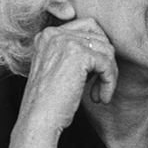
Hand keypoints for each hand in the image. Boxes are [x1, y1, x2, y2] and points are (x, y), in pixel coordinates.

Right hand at [7, 18, 116, 147]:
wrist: (38, 120)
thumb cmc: (49, 102)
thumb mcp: (58, 68)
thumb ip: (75, 53)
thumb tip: (107, 48)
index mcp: (47, 35)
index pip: (88, 27)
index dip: (98, 51)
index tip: (94, 73)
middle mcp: (54, 33)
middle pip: (100, 38)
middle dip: (105, 64)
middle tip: (98, 87)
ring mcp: (66, 42)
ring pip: (107, 51)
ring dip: (109, 75)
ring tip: (99, 94)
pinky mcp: (79, 55)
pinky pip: (108, 64)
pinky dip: (109, 83)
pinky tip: (100, 98)